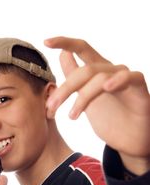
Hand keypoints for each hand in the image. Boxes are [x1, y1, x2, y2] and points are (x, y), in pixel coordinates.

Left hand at [44, 36, 149, 173]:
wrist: (129, 142)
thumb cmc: (111, 120)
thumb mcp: (86, 98)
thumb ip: (76, 77)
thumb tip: (64, 55)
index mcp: (97, 72)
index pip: (81, 50)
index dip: (65, 42)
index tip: (46, 42)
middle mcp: (111, 71)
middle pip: (86, 70)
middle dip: (65, 89)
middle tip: (51, 107)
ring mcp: (126, 79)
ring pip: (100, 77)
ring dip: (82, 97)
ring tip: (72, 116)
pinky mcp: (139, 90)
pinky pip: (130, 78)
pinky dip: (118, 80)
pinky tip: (107, 87)